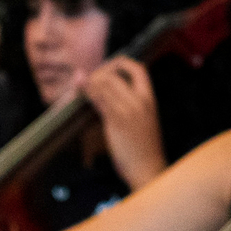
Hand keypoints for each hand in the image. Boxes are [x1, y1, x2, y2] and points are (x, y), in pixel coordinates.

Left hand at [82, 57, 166, 189]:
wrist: (148, 167)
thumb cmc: (145, 147)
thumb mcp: (144, 120)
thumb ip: (131, 104)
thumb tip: (111, 90)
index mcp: (150, 99)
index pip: (138, 69)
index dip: (121, 63)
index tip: (108, 68)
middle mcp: (140, 101)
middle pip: (115, 74)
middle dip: (98, 73)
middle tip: (90, 80)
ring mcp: (127, 110)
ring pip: (104, 84)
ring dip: (89, 82)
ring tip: (82, 86)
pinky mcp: (115, 121)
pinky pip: (98, 99)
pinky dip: (87, 92)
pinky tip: (80, 93)